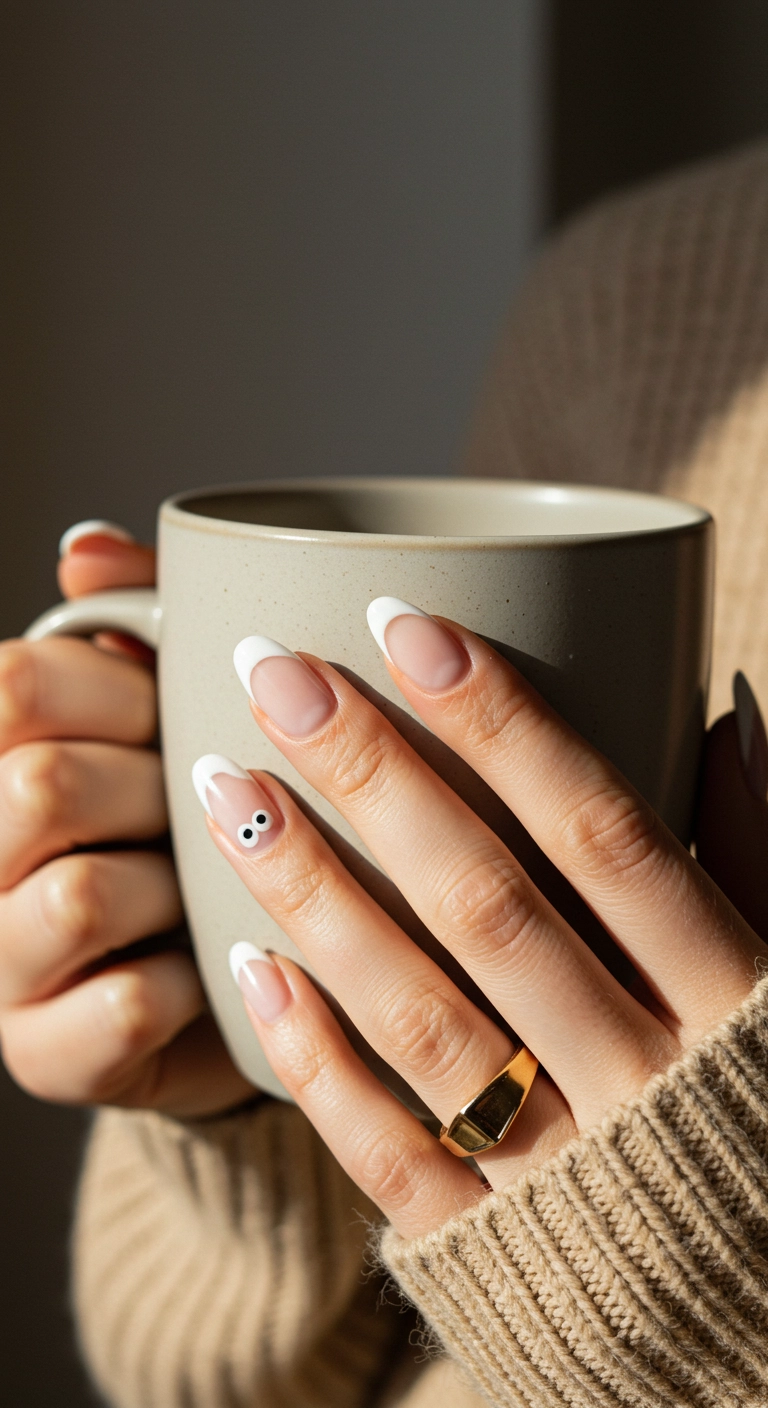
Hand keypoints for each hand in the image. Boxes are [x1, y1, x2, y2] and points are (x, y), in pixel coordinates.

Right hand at [0, 523, 251, 1116]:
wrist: (235, 977)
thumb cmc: (202, 820)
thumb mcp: (174, 710)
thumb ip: (133, 620)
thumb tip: (83, 549)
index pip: (12, 687)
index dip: (120, 686)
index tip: (183, 707)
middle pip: (40, 783)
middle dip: (155, 783)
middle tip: (217, 798)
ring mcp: (0, 967)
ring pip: (81, 895)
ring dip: (177, 882)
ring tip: (214, 884)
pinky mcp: (49, 1057)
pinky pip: (125, 1005)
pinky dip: (197, 978)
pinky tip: (221, 962)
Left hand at [196, 602, 766, 1237]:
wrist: (760, 1319)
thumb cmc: (766, 1111)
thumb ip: (765, 851)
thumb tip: (731, 712)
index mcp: (730, 999)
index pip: (605, 834)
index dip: (503, 724)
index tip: (404, 626)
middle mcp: (641, 1079)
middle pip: (489, 905)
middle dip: (374, 777)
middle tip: (274, 674)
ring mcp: (562, 1170)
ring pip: (421, 1018)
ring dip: (315, 895)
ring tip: (227, 789)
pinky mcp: (494, 1246)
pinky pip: (390, 1153)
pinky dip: (314, 1059)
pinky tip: (245, 963)